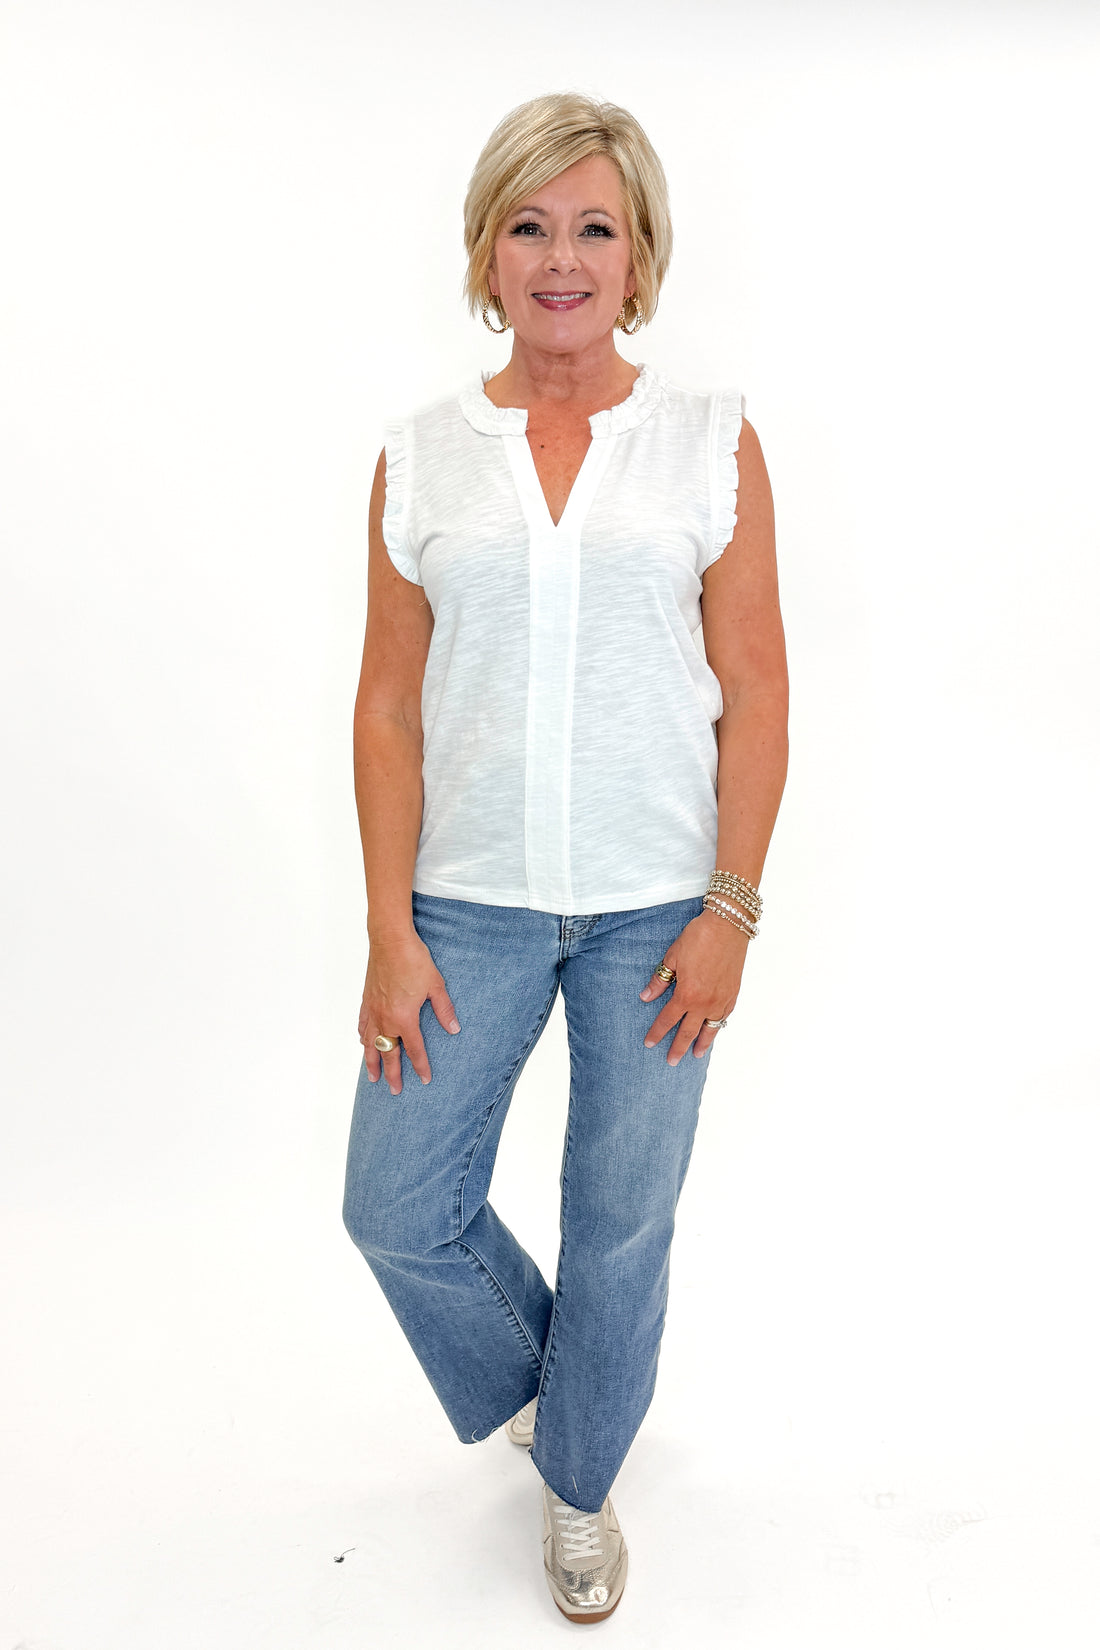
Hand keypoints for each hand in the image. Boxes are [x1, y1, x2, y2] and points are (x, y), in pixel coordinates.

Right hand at [359, 930, 460, 1094]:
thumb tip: (454, 1029)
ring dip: (372, 1062)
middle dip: (393, 1074)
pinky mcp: (366, 1000)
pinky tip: (363, 1043)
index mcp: (405, 1018)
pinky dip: (363, 1037)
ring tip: (373, 1077)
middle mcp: (386, 1018)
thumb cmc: (414, 960)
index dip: (420, 1066)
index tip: (425, 1079)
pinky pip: (363, 1025)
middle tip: (394, 1091)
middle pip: (389, 1053)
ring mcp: (373, 1010)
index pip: (414, 1049)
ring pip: (371, 1043)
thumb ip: (444, 1009)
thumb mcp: (436, 985)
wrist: (390, 940)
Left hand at [639, 910, 748, 1063]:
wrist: (727, 926)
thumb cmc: (698, 938)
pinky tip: (714, 1030)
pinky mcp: (733, 994)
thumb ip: (660, 980)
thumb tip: (646, 997)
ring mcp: (721, 1000)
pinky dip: (718, 1026)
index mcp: (687, 994)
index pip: (668, 1020)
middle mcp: (705, 1003)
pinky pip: (724, 1017)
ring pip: (711, 1029)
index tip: (649, 1044)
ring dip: (702, 1043)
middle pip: (689, 1032)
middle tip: (671, 1061)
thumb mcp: (673, 957)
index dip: (657, 1033)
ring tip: (696, 1055)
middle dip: (678, 1048)